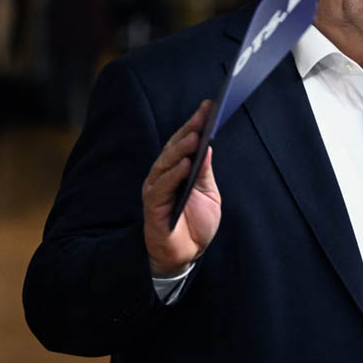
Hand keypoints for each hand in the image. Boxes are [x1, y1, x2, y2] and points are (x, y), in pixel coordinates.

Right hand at [142, 100, 221, 276]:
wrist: (185, 256)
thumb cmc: (195, 224)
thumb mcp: (208, 195)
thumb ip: (204, 173)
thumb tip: (207, 147)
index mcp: (178, 170)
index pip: (185, 142)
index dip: (195, 123)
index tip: (209, 106)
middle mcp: (164, 176)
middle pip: (174, 148)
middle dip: (189, 130)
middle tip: (203, 116)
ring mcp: (157, 191)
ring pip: (166, 164)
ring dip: (181, 150)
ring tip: (196, 137)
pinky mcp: (153, 207)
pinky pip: (162, 188)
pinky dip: (174, 175)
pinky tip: (186, 166)